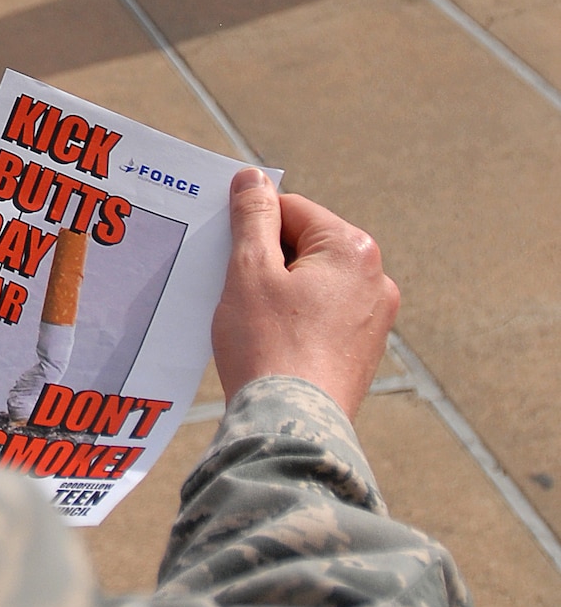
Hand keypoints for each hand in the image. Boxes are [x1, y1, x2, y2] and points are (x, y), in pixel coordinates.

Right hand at [212, 169, 398, 421]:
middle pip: (305, 245)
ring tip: (254, 322)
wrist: (291, 428)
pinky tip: (272, 343)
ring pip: (313, 282)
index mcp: (353, 250)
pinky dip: (296, 320)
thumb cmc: (267, 344)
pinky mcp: (365, 352)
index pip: (291, 210)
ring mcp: (375, 319)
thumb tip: (254, 178)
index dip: (253, 229)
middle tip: (238, 292)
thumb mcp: (249, 268)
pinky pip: (323, 315)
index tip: (229, 257)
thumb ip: (252, 216)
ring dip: (280, 291)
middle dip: (268, 261)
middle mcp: (376, 280)